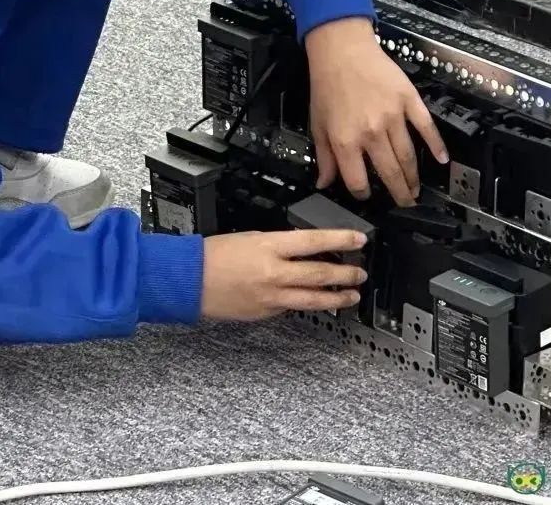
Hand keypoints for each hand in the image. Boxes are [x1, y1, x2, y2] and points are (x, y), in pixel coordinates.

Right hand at [201, 228, 367, 319]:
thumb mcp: (250, 237)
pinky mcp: (266, 313)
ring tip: (351, 295)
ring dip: (336, 297)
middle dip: (345, 273)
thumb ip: (278, 245)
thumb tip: (300, 250)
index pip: (314, 241)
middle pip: (320, 273)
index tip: (358, 239)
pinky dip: (304, 303)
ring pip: (313, 299)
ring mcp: (271, 296)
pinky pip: (291, 308)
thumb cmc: (213, 255)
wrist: (190, 279)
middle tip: (360, 273)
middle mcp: (274, 273)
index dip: (340, 239)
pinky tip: (313, 301)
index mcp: (269, 247)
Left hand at [306, 16, 447, 206]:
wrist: (341, 50)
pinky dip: (436, 144)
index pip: (357, 180)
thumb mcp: (317, 123)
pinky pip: (426, 127)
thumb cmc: (327, 85)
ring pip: (408, 156)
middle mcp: (370, 133)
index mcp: (345, 140)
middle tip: (405, 202)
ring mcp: (392, 117)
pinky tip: (442, 158)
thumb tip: (323, 182)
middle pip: (389, 173)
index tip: (367, 195)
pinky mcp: (408, 100)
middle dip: (399, 193)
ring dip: (414, 177)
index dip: (362, 193)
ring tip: (416, 188)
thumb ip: (323, 156)